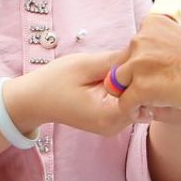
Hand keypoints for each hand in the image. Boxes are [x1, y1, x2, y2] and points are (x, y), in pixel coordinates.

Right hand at [8, 51, 137, 137]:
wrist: (35, 100)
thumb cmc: (55, 81)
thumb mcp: (85, 64)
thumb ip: (116, 61)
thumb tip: (143, 53)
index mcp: (108, 115)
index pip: (145, 95)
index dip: (144, 75)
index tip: (139, 58)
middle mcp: (114, 126)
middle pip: (145, 101)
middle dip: (141, 81)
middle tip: (128, 61)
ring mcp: (113, 127)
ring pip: (139, 103)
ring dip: (133, 86)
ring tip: (116, 69)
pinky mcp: (110, 122)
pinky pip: (128, 106)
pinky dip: (126, 92)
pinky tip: (113, 79)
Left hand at [110, 14, 180, 113]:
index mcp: (153, 23)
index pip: (132, 49)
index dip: (143, 65)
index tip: (162, 75)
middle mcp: (141, 38)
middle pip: (121, 66)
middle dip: (134, 81)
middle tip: (158, 92)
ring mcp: (139, 62)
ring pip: (117, 85)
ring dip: (132, 96)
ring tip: (153, 103)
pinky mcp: (141, 86)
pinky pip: (124, 104)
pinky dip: (134, 112)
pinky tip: (151, 112)